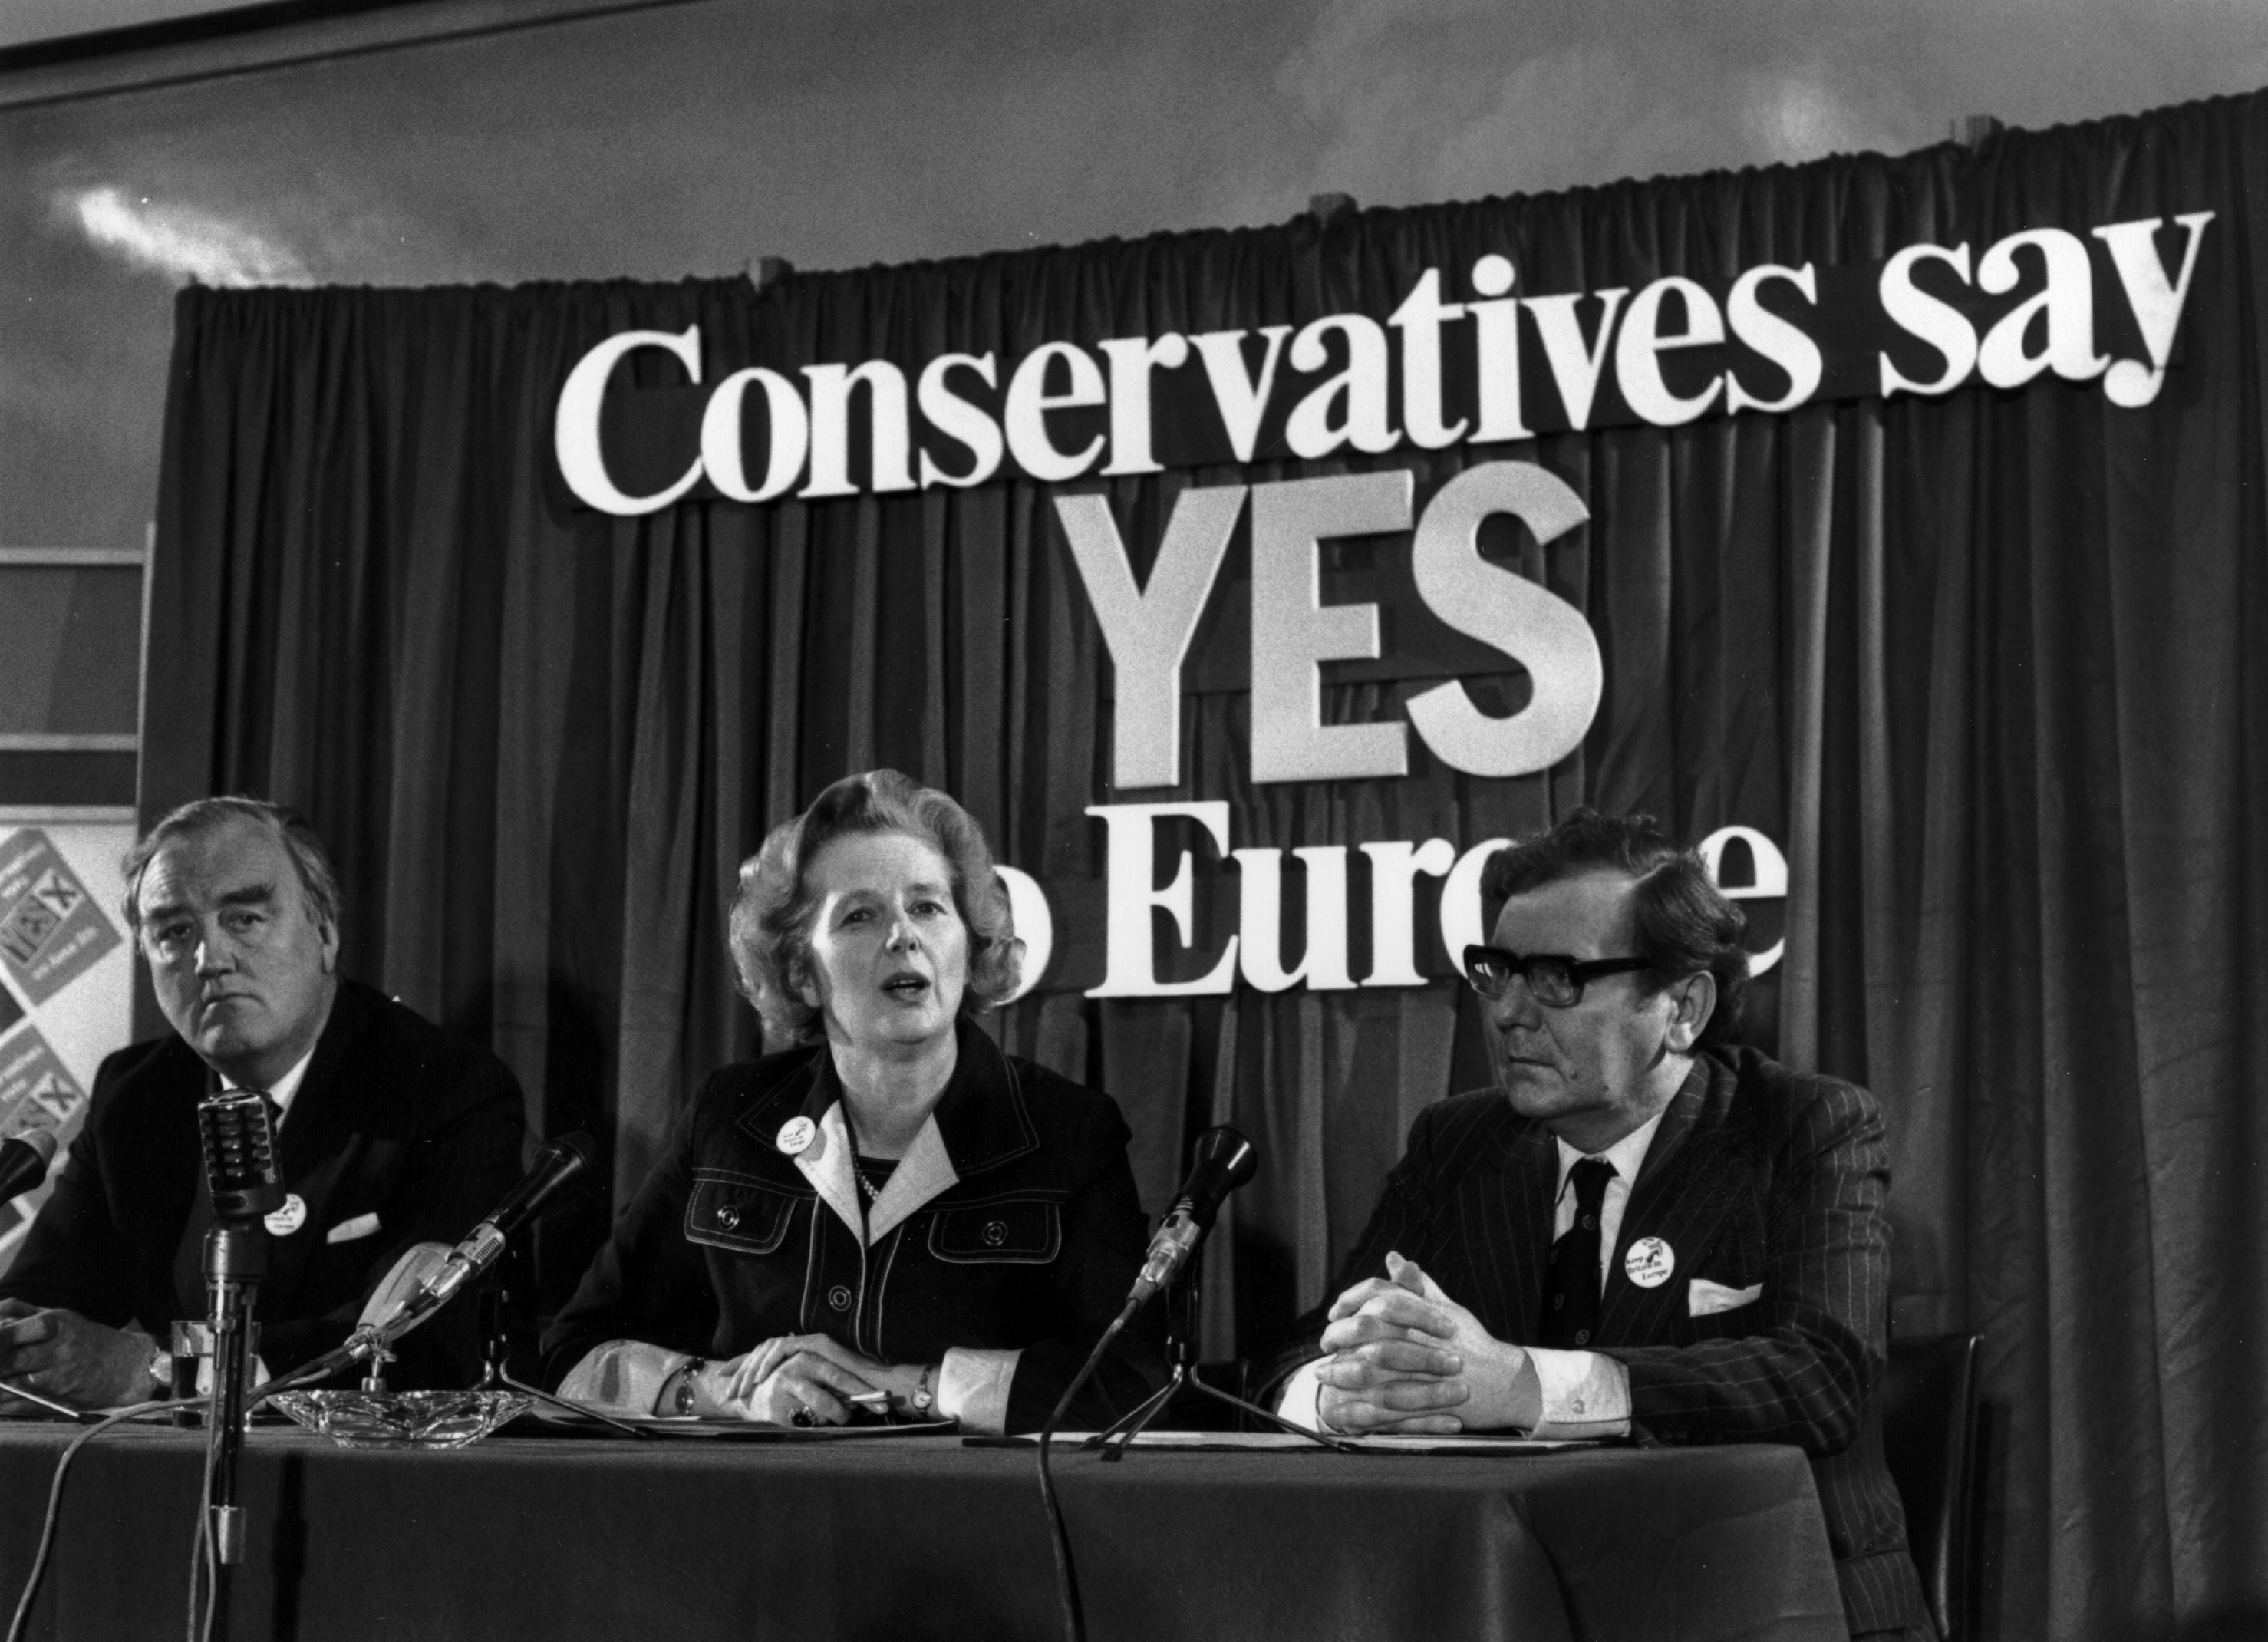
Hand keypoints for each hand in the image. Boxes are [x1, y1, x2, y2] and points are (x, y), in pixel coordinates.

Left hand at [0, 1301, 157, 1411]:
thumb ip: (20, 1314)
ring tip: (2, 1373)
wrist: (125, 1367)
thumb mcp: (58, 1317)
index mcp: (57, 1325)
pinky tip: (3, 1391)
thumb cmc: (83, 1338)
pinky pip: (13, 1405)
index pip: (10, 1332)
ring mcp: (56, 1380)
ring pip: (6, 1385)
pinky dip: (2, 1400)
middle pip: (5, 1361)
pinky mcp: (53, 1401)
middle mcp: (58, 1352)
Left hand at [713, 1333, 886, 1426]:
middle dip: (741, 1368)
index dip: (744, 1366)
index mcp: (802, 1357)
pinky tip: (760, 1377)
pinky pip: (784, 1347)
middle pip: (763, 1350)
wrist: (881, 1390)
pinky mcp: (817, 1343)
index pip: (767, 1358)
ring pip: (769, 1347)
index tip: (724, 1379)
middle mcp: (804, 1345)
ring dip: (752, 1367)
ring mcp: (811, 1342)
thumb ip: (802, 1398)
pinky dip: (769, 1361)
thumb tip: (779, 1410)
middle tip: (728, 1389)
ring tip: (741, 1388)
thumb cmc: (855, 1401)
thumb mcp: (819, 1401)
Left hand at [1314, 1253, 1539, 1434]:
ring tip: (1323, 1372)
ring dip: (1341, 1369)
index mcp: (1424, 1310)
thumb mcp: (1447, 1307)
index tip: (1335, 1312)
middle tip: (1324, 1342)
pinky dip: (1358, 1403)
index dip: (1350, 1300)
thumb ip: (1416, 1284)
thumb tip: (1393, 1257)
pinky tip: (1341, 1405)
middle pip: (1367, 1327)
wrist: (1506, 1381)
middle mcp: (1421, 1334)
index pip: (1378, 1294)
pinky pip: (1384, 1403)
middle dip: (1338, 1334)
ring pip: (1371, 1365)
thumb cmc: (1474, 1342)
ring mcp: (1424, 1368)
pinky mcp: (1425, 1400)